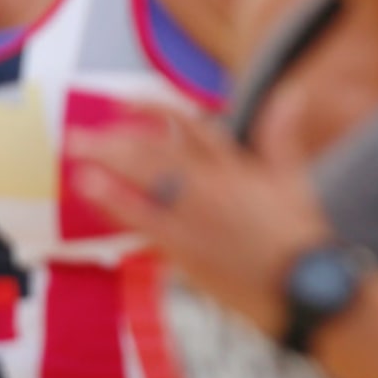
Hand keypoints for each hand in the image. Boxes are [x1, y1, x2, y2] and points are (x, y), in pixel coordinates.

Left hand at [70, 106, 328, 334]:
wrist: (301, 284)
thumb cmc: (299, 233)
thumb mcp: (294, 177)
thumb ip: (283, 133)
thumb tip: (291, 93)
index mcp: (238, 166)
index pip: (191, 127)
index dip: (154, 110)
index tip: (123, 101)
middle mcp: (213, 186)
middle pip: (157, 153)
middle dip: (116, 140)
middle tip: (79, 133)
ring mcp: (196, 217)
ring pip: (147, 181)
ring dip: (109, 165)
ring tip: (77, 155)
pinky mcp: (186, 249)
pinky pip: (144, 220)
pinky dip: (115, 202)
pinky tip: (92, 191)